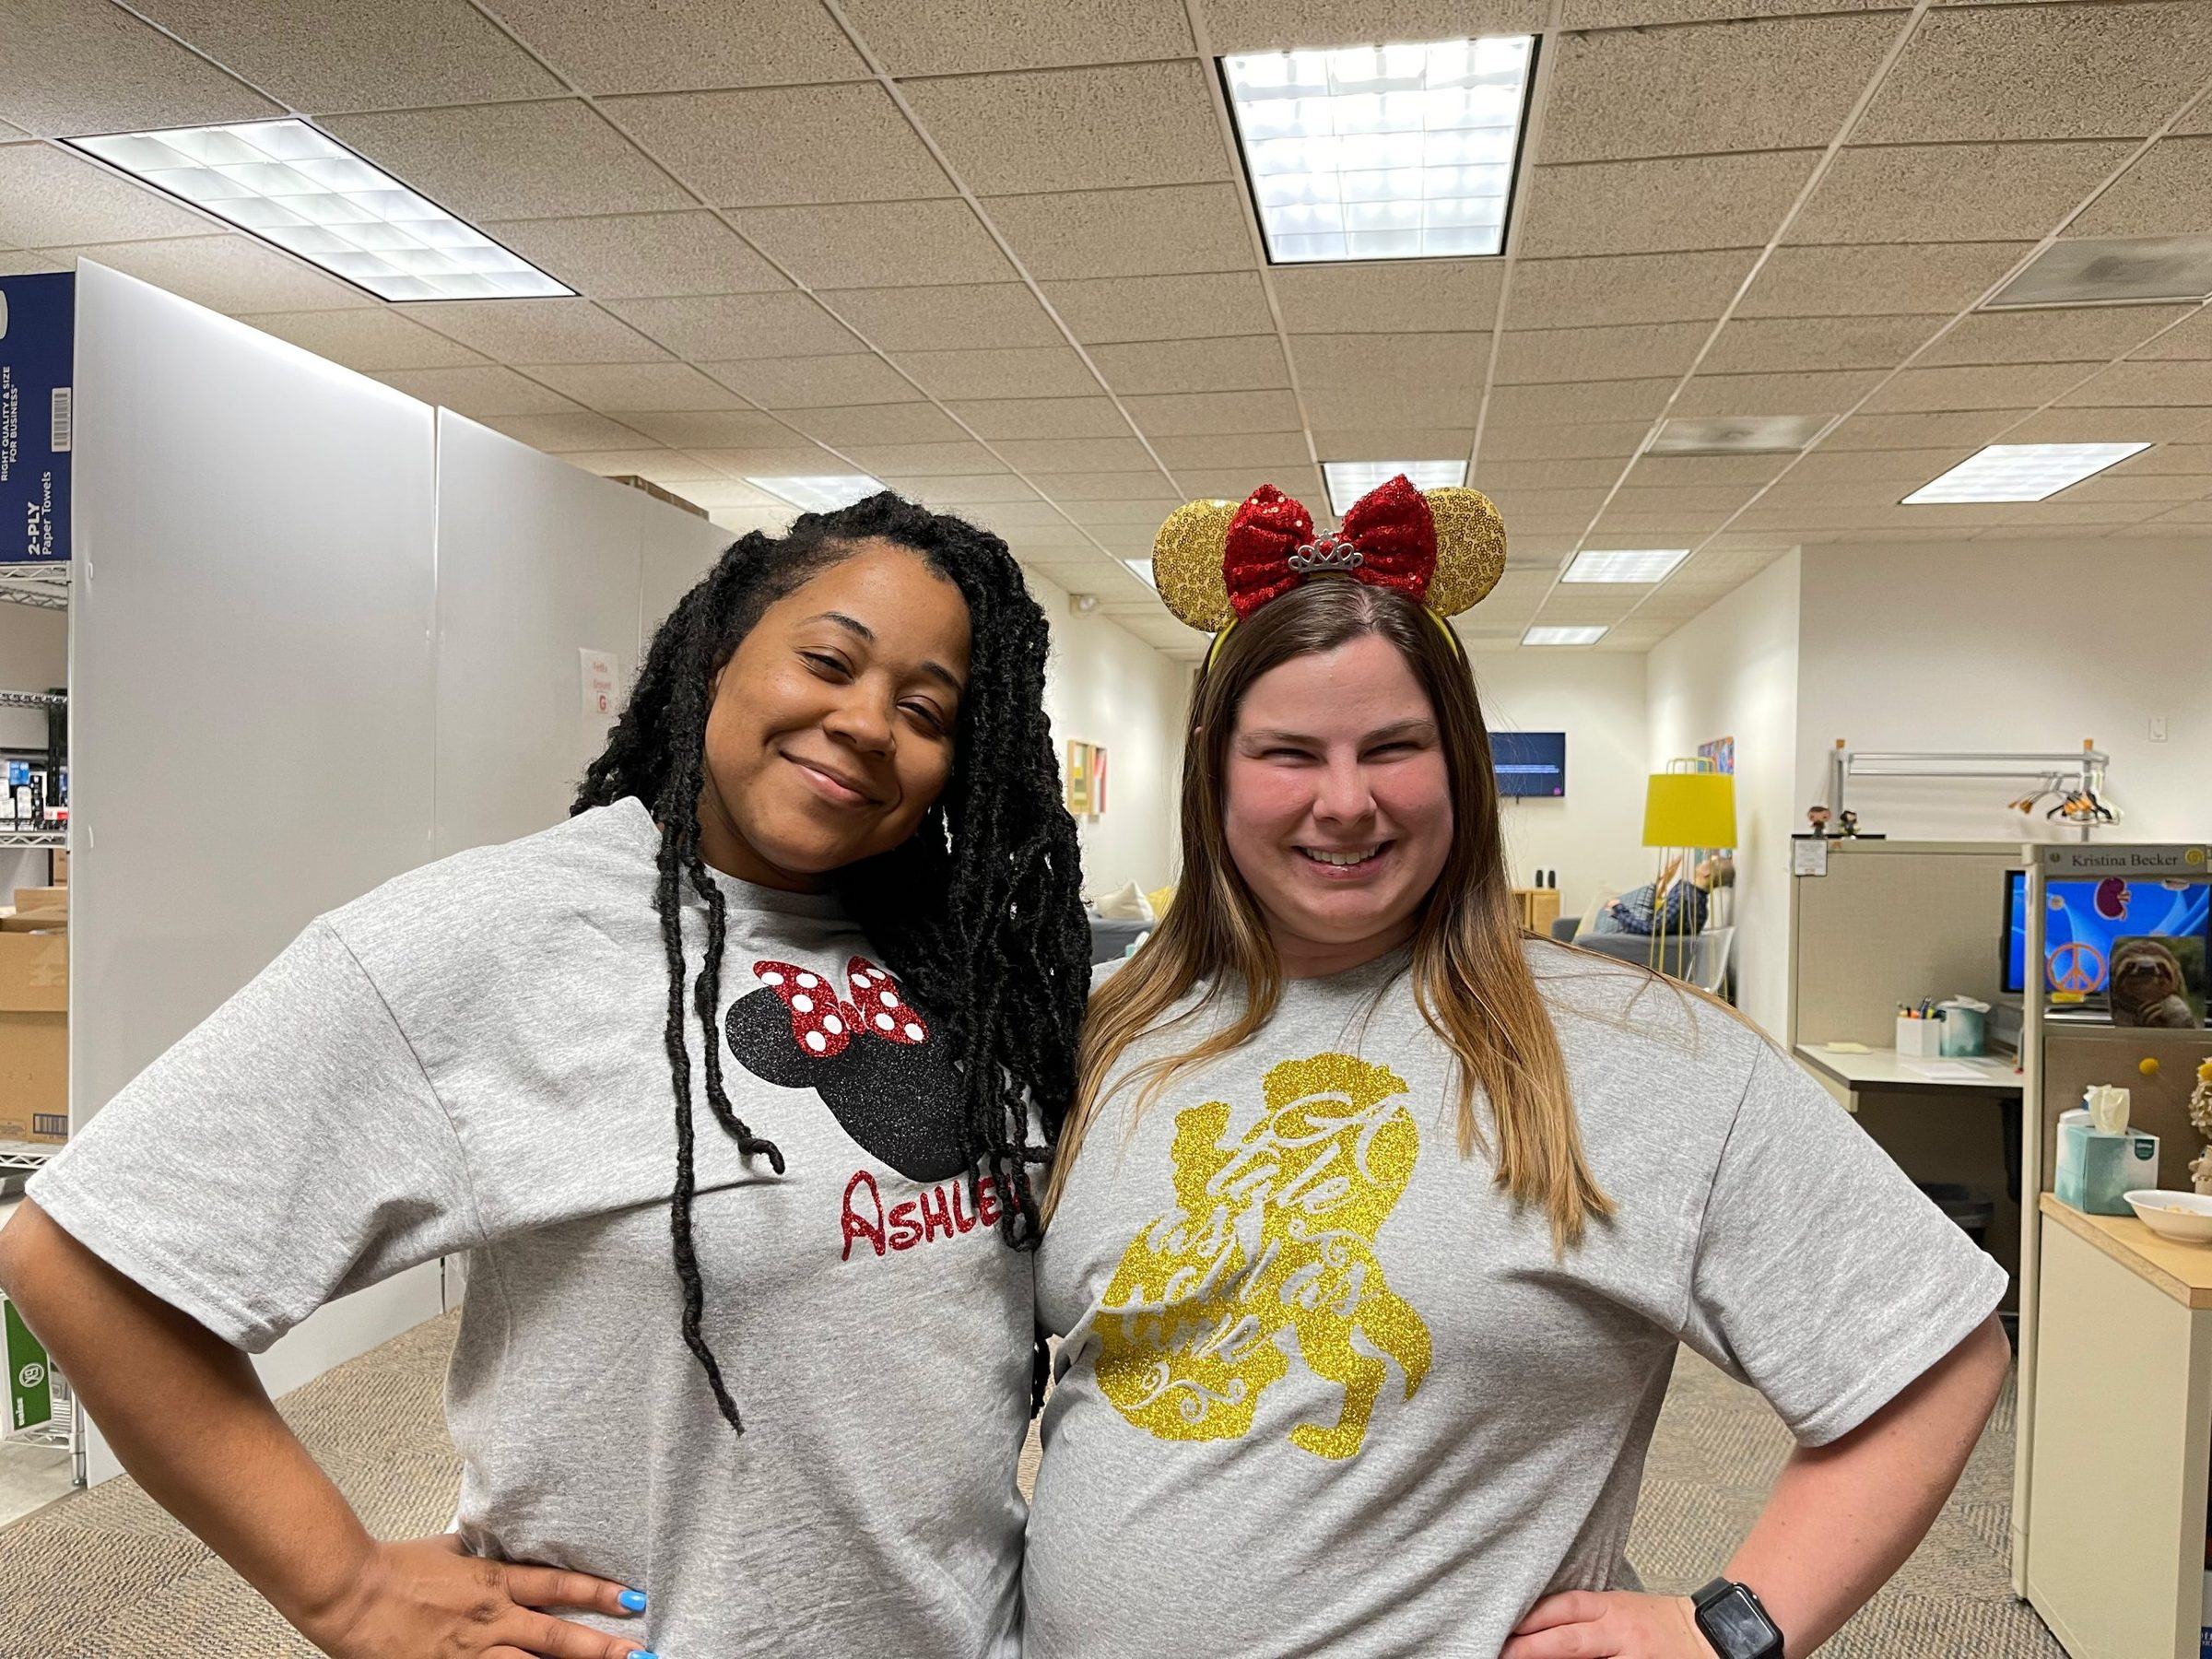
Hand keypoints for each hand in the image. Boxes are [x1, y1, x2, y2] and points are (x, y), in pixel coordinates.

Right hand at [301, 1535, 654, 1658]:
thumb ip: (487, 1557)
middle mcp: (490, 1622)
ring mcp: (469, 1655)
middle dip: (601, 1650)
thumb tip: (508, 1548)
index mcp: (494, 1584)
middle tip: (641, 1655)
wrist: (351, 1592)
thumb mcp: (453, 1550)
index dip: (597, 1593)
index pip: (557, 1586)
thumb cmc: (397, 1568)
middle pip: (556, 1638)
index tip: (633, 1599)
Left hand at [1501, 1590, 1710, 1658]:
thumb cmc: (1657, 1622)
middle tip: (1504, 1653)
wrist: (1711, 1636)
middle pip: (1569, 1640)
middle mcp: (1620, 1632)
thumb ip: (1585, 1616)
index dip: (1533, 1616)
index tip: (1505, 1625)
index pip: (1565, 1607)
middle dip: (1532, 1648)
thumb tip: (1539, 1626)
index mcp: (1612, 1607)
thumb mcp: (1620, 1608)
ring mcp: (1632, 1658)